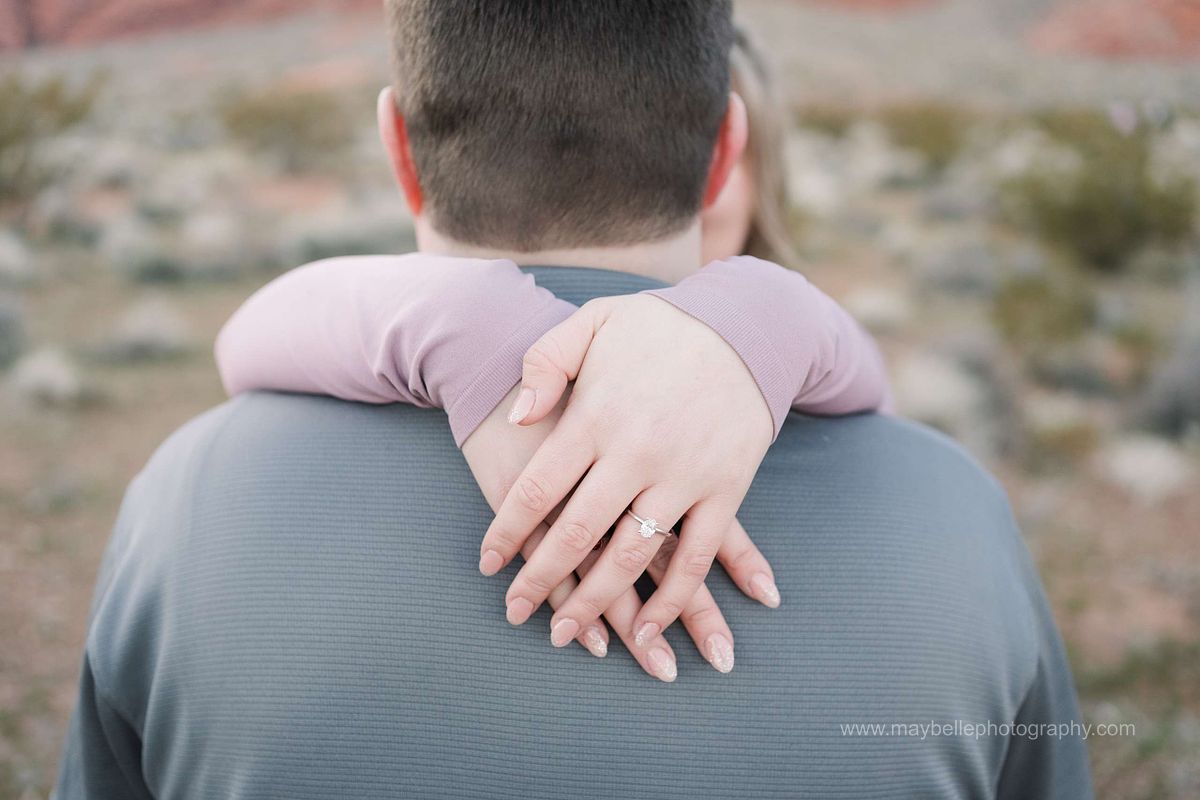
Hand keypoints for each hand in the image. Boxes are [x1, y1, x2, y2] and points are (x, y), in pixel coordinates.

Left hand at [477, 294, 779, 663]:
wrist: (747, 325)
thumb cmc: (659, 327)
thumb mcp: (592, 323)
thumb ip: (545, 364)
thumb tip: (518, 419)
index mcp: (595, 415)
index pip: (537, 489)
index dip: (507, 532)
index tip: (487, 563)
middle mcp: (636, 452)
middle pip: (576, 533)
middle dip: (538, 580)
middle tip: (513, 611)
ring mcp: (684, 475)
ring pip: (631, 556)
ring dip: (596, 602)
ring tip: (564, 632)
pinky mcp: (725, 489)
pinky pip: (696, 557)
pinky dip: (671, 599)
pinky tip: (647, 630)